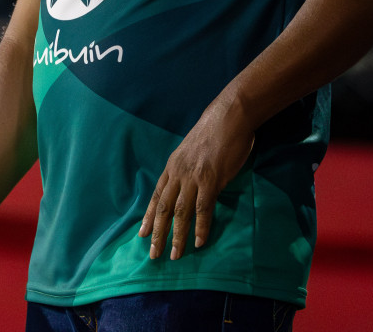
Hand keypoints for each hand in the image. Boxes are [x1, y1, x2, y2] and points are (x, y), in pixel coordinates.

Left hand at [138, 98, 253, 260]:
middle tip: (153, 254)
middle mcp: (178, 173)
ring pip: (180, 212)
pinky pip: (203, 209)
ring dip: (177, 236)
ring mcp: (193, 177)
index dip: (150, 216)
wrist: (229, 117)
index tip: (143, 234)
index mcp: (173, 166)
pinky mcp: (211, 180)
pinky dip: (201, 227)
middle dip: (158, 233)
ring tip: (174, 255)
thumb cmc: (214, 131)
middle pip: (164, 208)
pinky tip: (199, 242)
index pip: (157, 196)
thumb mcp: (192, 150)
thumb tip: (189, 184)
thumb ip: (188, 168)